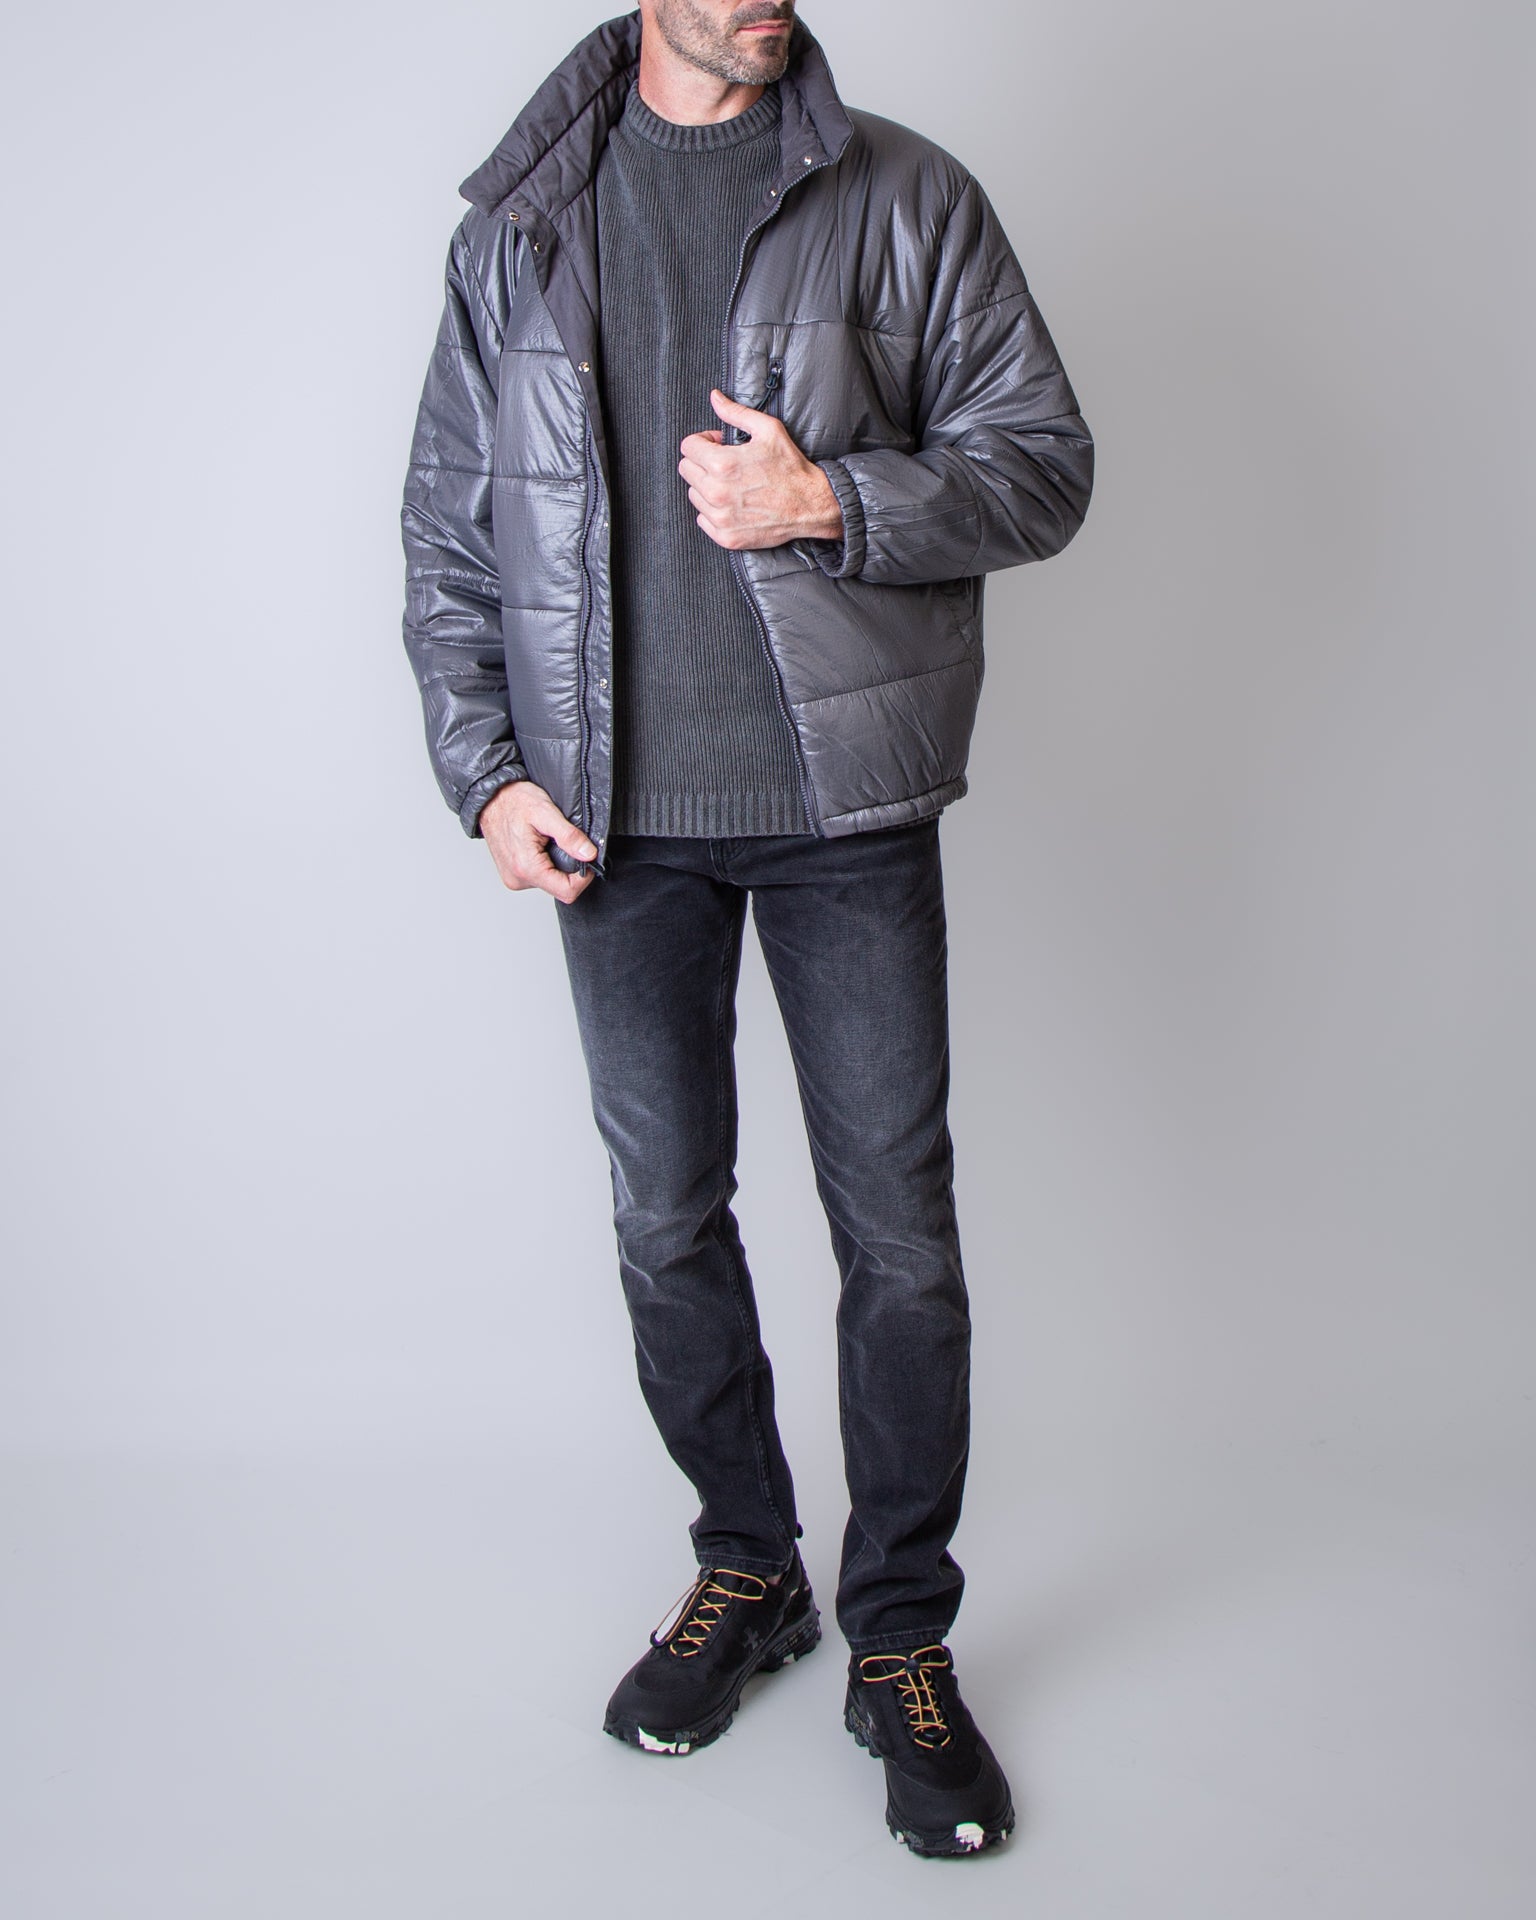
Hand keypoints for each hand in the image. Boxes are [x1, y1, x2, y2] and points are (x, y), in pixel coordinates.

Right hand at [479, 781, 596, 902]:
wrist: (490, 798)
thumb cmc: (514, 801)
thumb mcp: (546, 812)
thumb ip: (569, 836)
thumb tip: (589, 854)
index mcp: (527, 867)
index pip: (567, 891)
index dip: (583, 877)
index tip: (586, 857)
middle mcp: (518, 879)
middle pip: (559, 888)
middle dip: (569, 868)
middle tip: (564, 843)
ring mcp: (514, 879)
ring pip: (550, 882)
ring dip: (556, 864)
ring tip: (547, 841)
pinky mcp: (513, 876)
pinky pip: (538, 877)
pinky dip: (545, 864)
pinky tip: (539, 846)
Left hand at [678, 389, 844, 550]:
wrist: (810, 505)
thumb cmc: (791, 468)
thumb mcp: (768, 430)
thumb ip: (736, 413)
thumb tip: (714, 397)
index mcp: (723, 464)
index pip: (688, 447)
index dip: (703, 441)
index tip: (718, 445)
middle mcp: (717, 492)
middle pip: (686, 470)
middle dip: (702, 462)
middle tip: (726, 464)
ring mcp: (720, 517)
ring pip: (693, 495)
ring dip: (707, 487)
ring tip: (731, 484)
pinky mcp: (726, 537)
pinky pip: (702, 519)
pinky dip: (713, 511)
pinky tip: (733, 504)